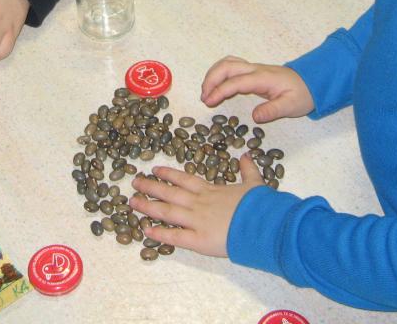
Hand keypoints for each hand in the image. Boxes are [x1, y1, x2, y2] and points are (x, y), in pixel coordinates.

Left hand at [128, 155, 265, 255]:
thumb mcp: (255, 183)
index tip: (155, 169)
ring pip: (166, 211)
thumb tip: (246, 155)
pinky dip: (159, 233)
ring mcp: (196, 221)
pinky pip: (174, 236)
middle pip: (169, 193)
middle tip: (135, 183)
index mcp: (211, 190)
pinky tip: (146, 230)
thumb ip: (248, 170)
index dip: (169, 174)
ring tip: (132, 202)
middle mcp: (199, 203)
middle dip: (151, 187)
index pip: (184, 179)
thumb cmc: (260, 206)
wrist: (264, 225)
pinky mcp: (198, 240)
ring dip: (148, 206)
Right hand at [201, 55, 313, 122]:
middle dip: (210, 79)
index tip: (208, 101)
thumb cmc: (302, 95)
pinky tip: (216, 87)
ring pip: (227, 63)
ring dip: (213, 75)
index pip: (235, 81)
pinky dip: (219, 74)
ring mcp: (253, 69)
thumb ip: (273, 110)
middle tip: (204, 98)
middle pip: (226, 66)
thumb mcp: (291, 106)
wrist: (312, 82)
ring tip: (206, 92)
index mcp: (262, 78)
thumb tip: (254, 117)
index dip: (219, 90)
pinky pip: (231, 66)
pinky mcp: (252, 72)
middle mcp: (255, 70)